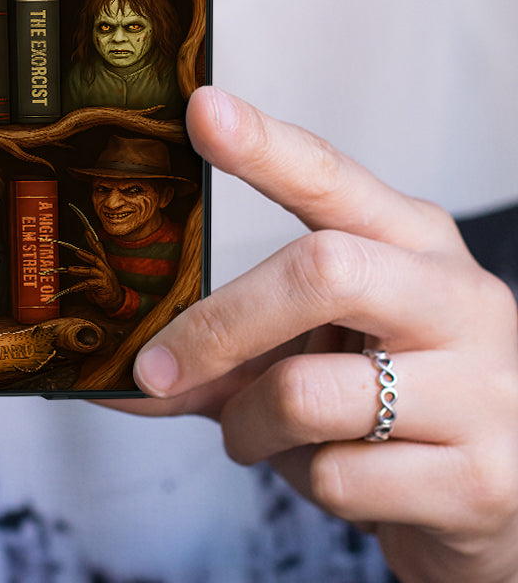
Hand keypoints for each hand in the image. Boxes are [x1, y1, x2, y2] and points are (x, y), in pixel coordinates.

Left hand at [55, 232, 124, 312]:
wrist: (116, 300)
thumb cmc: (105, 286)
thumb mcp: (100, 273)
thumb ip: (91, 266)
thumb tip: (79, 256)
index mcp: (103, 265)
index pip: (98, 250)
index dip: (93, 240)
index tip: (87, 231)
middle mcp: (104, 269)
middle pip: (96, 258)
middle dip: (86, 254)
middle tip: (76, 251)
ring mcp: (104, 277)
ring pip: (91, 271)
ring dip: (79, 270)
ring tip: (69, 269)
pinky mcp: (102, 286)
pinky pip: (89, 284)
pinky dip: (79, 286)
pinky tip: (72, 288)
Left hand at [130, 87, 517, 582]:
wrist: (502, 485)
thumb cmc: (391, 395)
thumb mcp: (312, 347)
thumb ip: (222, 352)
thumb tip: (117, 375)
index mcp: (409, 241)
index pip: (330, 176)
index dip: (263, 145)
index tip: (202, 110)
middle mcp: (454, 296)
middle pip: (322, 270)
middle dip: (220, 323)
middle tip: (154, 364)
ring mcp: (480, 387)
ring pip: (310, 391)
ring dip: (250, 424)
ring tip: (254, 433)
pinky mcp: (481, 477)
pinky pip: (338, 476)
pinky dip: (300, 478)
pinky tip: (327, 471)